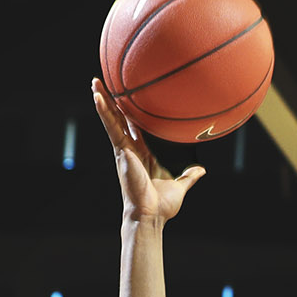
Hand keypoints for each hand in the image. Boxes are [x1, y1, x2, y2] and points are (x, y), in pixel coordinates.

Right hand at [92, 78, 204, 223]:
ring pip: (111, 120)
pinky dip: (104, 112)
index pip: (134, 127)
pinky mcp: (121, 152)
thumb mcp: (180, 185)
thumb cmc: (162, 205)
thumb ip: (189, 176)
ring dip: (103, 100)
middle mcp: (130, 149)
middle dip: (111, 101)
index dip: (129, 113)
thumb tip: (201, 169)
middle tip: (103, 82)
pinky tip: (98, 98)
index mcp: (143, 153)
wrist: (150, 215)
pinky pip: (112, 128)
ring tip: (95, 81)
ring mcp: (124, 150)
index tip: (126, 97)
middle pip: (119, 119)